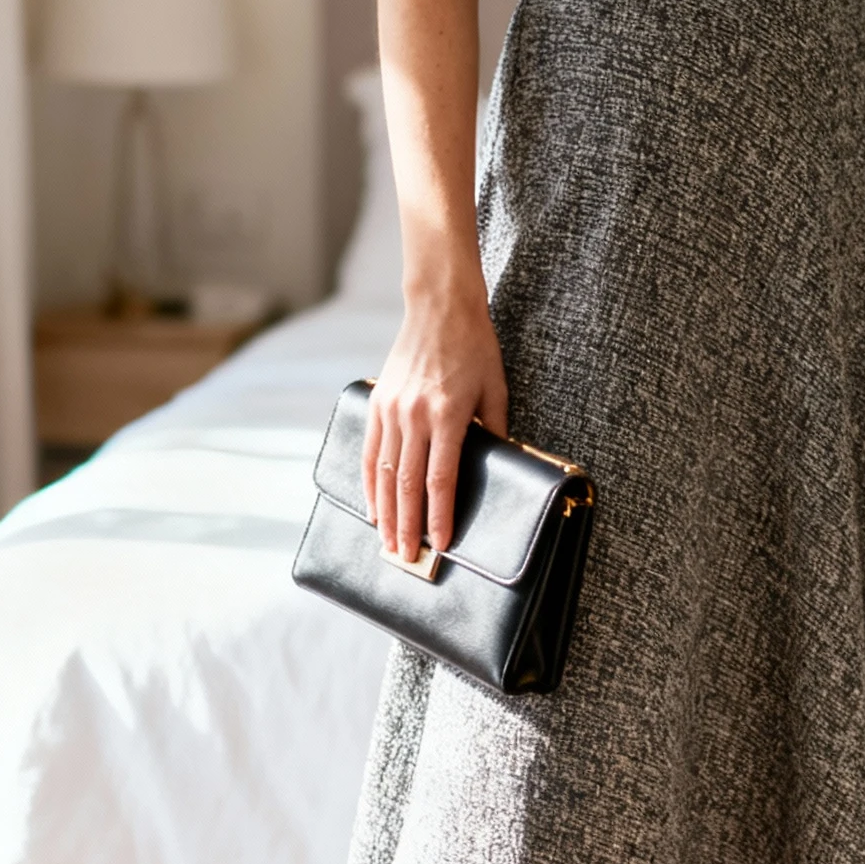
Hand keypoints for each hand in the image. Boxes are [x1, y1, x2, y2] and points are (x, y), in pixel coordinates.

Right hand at [362, 281, 507, 563]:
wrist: (440, 306)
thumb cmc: (476, 347)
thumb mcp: (495, 390)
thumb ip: (493, 432)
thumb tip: (495, 470)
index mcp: (447, 415)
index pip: (441, 479)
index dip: (440, 517)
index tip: (440, 545)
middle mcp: (415, 415)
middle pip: (406, 484)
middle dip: (407, 525)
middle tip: (406, 557)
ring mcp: (392, 408)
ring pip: (383, 473)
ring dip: (385, 512)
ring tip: (387, 541)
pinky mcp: (378, 402)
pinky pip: (370, 451)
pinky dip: (369, 483)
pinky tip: (373, 506)